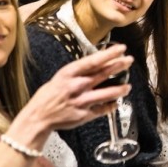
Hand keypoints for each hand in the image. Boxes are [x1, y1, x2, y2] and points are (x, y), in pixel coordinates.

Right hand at [16, 44, 133, 141]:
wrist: (37, 118)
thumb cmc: (49, 96)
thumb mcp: (61, 78)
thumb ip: (79, 72)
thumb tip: (99, 62)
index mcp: (69, 74)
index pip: (94, 61)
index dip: (110, 54)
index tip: (122, 48)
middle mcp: (77, 86)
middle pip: (103, 73)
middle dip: (119, 65)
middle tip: (129, 60)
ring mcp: (82, 101)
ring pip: (108, 93)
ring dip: (120, 89)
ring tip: (128, 87)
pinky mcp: (84, 115)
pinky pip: (103, 109)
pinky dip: (111, 105)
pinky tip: (116, 102)